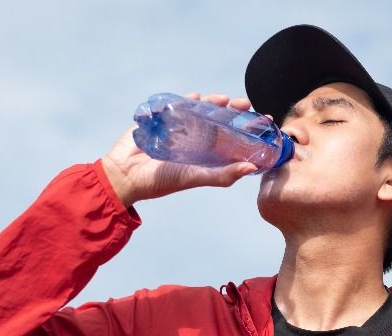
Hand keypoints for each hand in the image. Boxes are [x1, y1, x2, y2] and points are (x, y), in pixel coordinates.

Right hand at [100, 92, 268, 207]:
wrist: (126, 175)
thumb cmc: (162, 181)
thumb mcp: (196, 177)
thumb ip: (223, 175)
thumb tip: (252, 168)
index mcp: (207, 153)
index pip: (233, 137)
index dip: (248, 129)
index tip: (265, 120)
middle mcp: (196, 139)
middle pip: (220, 120)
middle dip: (233, 111)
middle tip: (245, 104)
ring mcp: (180, 127)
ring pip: (201, 110)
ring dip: (213, 103)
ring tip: (223, 99)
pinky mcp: (163, 118)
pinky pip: (177, 105)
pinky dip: (187, 100)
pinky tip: (196, 97)